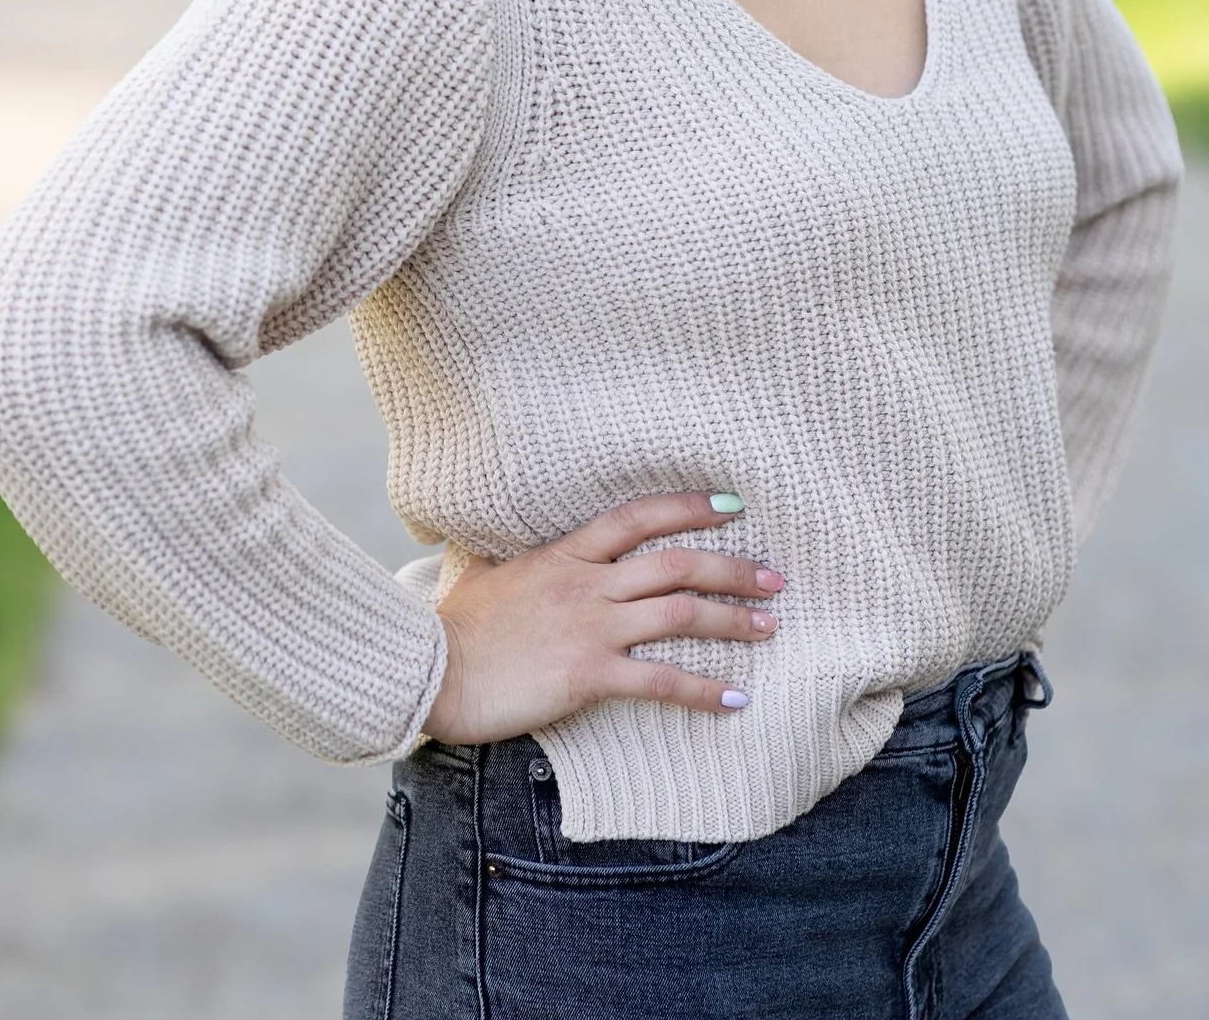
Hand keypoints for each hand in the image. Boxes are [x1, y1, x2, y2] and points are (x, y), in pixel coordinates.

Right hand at [422, 492, 782, 743]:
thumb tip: (502, 550)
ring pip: (679, 614)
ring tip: (768, 629)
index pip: (639, 516)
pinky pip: (660, 681)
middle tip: (775, 578)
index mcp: (566, 553)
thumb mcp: (485, 574)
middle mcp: (587, 582)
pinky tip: (736, 702)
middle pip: (677, 564)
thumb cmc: (455, 627)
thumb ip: (509, 559)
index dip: (689, 507)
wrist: (433, 670)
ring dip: (732, 621)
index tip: (733, 506)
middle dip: (733, 569)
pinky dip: (703, 692)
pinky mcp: (588, 675)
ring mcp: (590, 627)